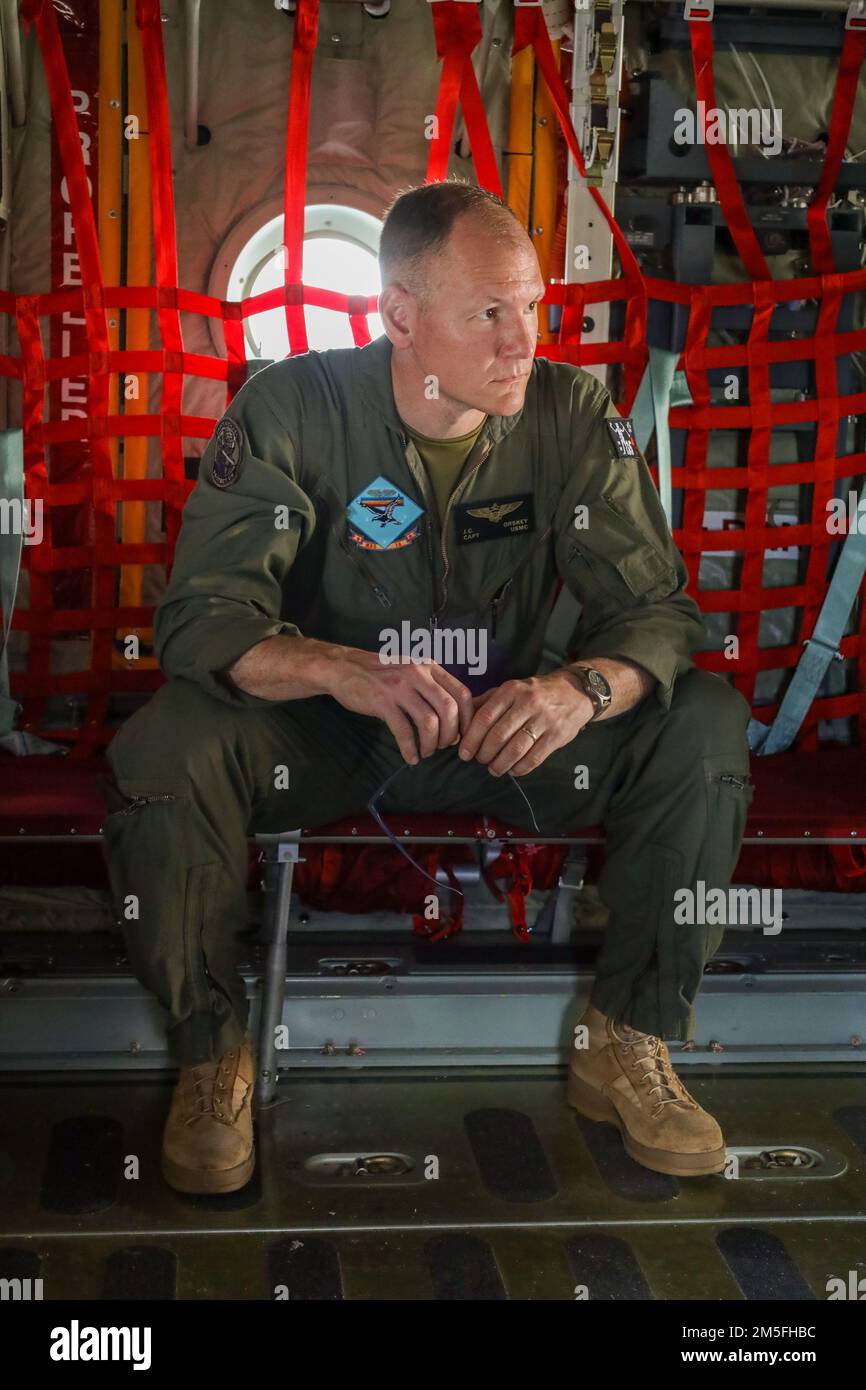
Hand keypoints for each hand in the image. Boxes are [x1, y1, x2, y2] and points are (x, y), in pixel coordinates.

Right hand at [328, 648, 474, 764]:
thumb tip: (455, 722)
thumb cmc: (382, 674)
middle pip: (449, 710)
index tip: (463, 736)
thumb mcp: (413, 672)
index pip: (463, 694)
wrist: (345, 668)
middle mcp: (418, 675)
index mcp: (430, 668)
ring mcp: (400, 688)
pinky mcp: (382, 702)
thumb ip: (433, 690)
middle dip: (450, 735)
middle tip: (443, 746)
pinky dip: (410, 749)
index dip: (468, 719)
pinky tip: (410, 757)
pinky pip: (403, 731)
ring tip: (426, 752)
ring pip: (429, 722)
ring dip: (431, 744)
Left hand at [457, 671, 594, 776]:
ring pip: (515, 749)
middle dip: (484, 753)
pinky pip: (534, 758)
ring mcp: (544, 719)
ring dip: (500, 764)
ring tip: (494, 769)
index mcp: (511, 690)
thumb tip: (460, 722)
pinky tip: (513, 770)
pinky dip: (520, 768)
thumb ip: (485, 703)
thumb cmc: (534, 693)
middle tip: (480, 760)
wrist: (574, 692)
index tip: (464, 752)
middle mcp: (527, 703)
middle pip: (498, 736)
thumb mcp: (510, 690)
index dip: (472, 738)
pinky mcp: (557, 735)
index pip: (484, 717)